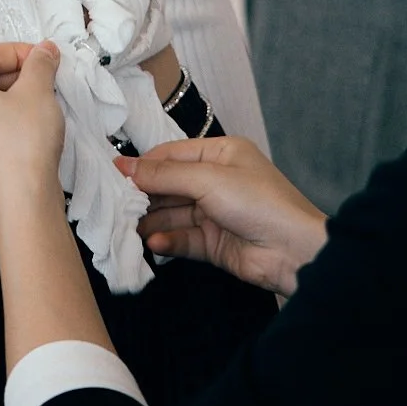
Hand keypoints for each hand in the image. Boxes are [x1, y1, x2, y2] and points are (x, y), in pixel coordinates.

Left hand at [0, 42, 63, 214]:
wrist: (22, 203)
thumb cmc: (26, 140)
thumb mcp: (38, 92)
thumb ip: (39, 64)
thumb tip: (44, 50)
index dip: (17, 51)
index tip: (43, 59)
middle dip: (14, 79)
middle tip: (44, 84)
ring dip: (7, 107)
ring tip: (36, 112)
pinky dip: (0, 134)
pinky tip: (23, 143)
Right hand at [116, 136, 326, 297]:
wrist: (294, 251)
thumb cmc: (257, 202)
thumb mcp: (207, 179)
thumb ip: (163, 174)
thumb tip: (122, 165)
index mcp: (220, 154)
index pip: (171, 155)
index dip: (143, 164)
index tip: (111, 175)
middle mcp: (216, 181)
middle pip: (169, 185)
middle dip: (144, 195)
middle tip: (113, 205)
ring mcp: (214, 213)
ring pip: (172, 214)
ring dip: (151, 221)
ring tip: (126, 228)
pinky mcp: (214, 243)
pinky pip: (183, 238)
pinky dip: (167, 241)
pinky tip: (154, 244)